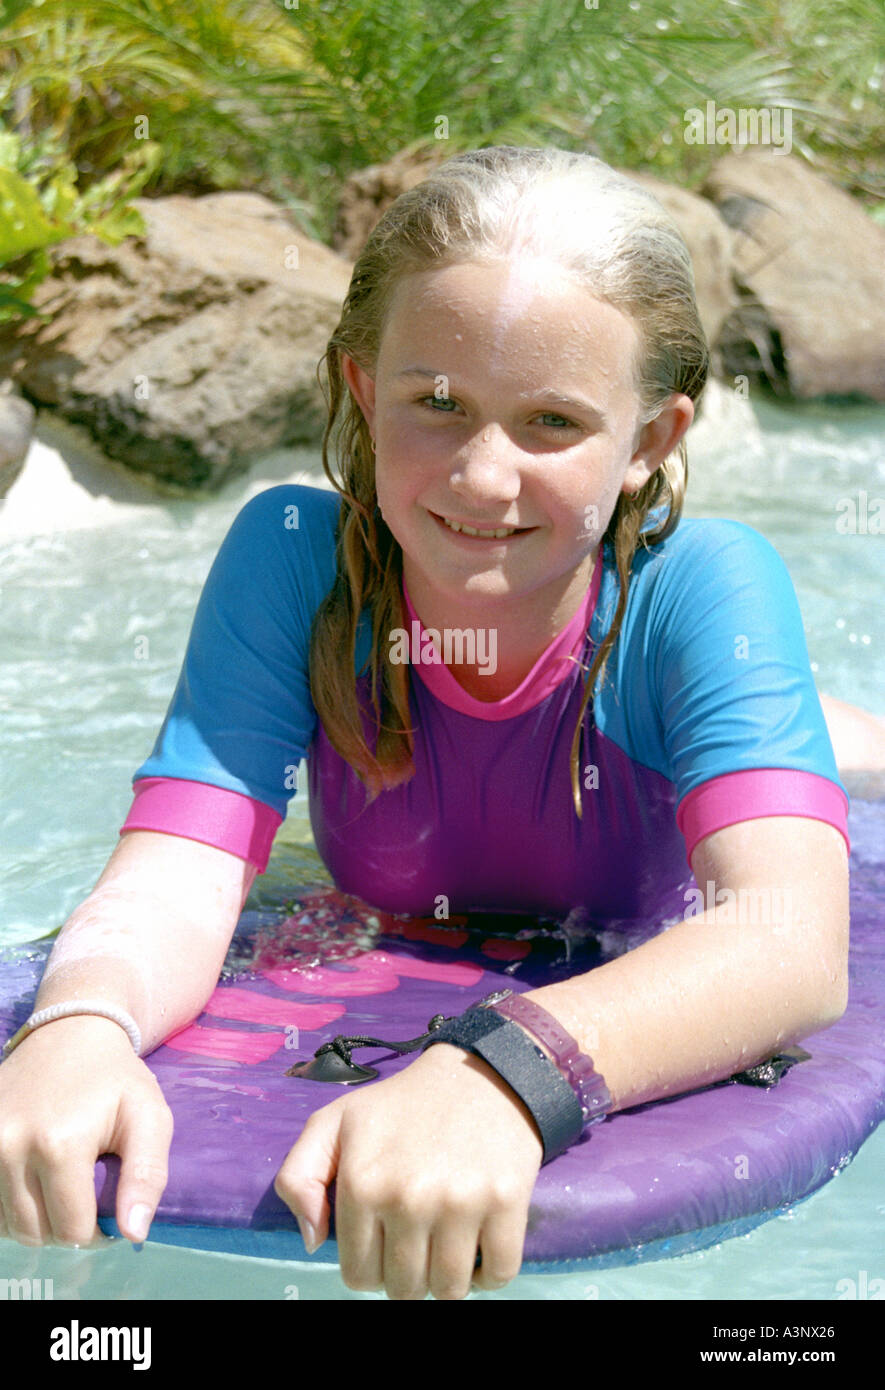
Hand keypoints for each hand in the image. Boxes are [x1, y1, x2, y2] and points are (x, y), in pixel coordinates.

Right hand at [0, 1016, 173, 1245]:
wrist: (71, 1032)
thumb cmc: (116, 1077)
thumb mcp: (150, 1117)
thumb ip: (147, 1176)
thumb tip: (133, 1233)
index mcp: (60, 1144)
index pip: (71, 1230)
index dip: (97, 1232)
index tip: (111, 1210)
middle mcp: (11, 1146)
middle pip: (34, 1233)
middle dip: (66, 1228)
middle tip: (88, 1198)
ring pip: (6, 1223)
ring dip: (37, 1219)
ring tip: (63, 1186)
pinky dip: (11, 1205)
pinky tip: (36, 1180)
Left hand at [274, 1042, 543, 1299]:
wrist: (477, 1072)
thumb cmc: (401, 1105)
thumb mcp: (333, 1122)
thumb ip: (298, 1178)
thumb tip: (313, 1242)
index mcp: (362, 1182)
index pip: (358, 1275)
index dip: (371, 1263)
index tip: (385, 1238)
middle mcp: (409, 1198)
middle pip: (404, 1289)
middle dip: (408, 1272)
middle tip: (418, 1237)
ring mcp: (461, 1202)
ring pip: (449, 1291)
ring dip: (448, 1277)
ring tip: (446, 1242)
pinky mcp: (507, 1202)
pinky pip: (499, 1274)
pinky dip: (489, 1272)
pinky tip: (479, 1244)